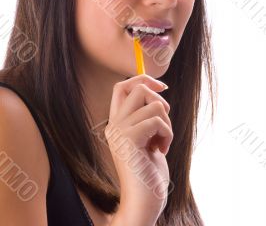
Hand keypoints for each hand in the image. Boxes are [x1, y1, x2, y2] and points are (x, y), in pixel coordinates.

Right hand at [105, 74, 172, 223]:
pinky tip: (160, 150)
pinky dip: (167, 134)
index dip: (142, 79)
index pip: (122, 87)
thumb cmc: (148, 173)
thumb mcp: (147, 139)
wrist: (143, 203)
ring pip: (154, 104)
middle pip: (138, 88)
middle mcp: (114, 124)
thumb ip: (146, 118)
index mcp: (117, 123)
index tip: (161, 87)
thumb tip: (157, 93)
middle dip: (159, 101)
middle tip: (162, 124)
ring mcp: (120, 131)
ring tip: (161, 142)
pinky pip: (158, 121)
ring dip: (167, 124)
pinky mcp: (129, 139)